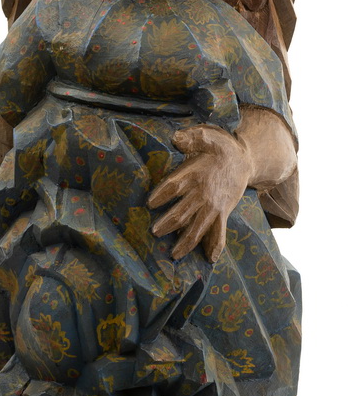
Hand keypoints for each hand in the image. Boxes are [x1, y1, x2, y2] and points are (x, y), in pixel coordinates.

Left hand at [148, 125, 251, 261]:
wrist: (244, 160)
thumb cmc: (220, 148)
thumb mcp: (206, 136)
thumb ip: (191, 138)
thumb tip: (175, 138)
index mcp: (194, 174)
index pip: (173, 186)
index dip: (161, 195)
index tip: (150, 203)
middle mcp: (203, 194)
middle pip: (182, 213)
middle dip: (167, 224)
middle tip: (154, 232)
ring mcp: (213, 207)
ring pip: (197, 229)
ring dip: (185, 243)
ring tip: (174, 254)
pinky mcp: (223, 214)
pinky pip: (220, 233)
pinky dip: (216, 246)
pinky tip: (210, 259)